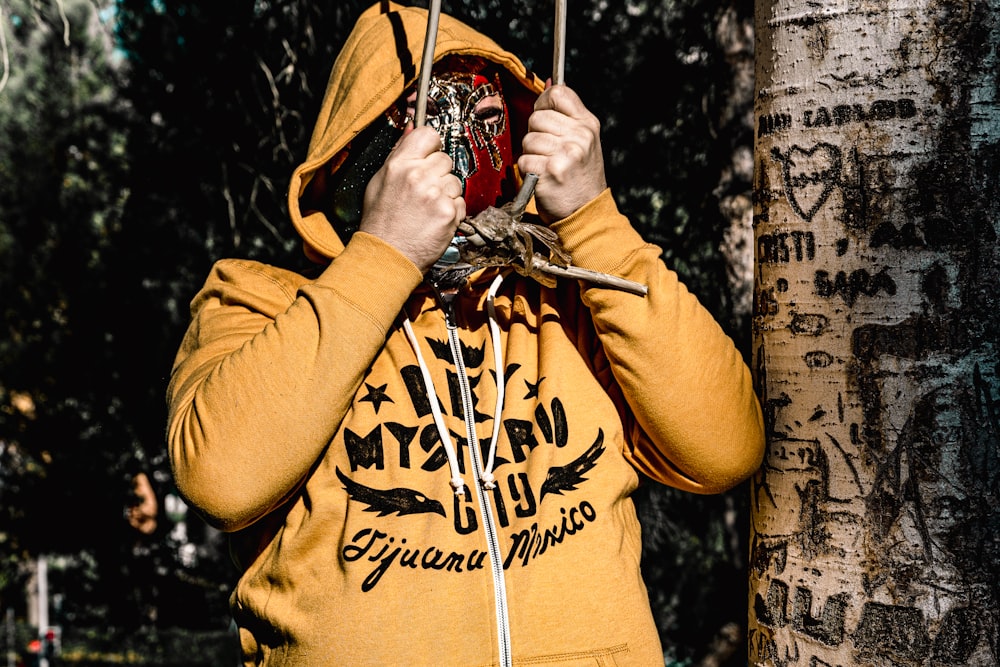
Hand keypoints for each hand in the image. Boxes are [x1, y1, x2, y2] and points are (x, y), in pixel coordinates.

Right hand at [360, 126, 465, 272]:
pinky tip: (435, 220)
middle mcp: (418, 175)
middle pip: (445, 159)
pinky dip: (452, 212)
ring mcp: (436, 194)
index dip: (432, 145)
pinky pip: (461, 203)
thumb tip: (413, 127)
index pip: (428, 134)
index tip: (430, 155)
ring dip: (446, 194)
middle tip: (425, 192)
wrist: (387, 256)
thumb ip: (399, 153)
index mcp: (399, 164)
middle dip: (439, 174)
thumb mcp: (380, 181)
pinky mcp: (449, 213)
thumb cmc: (381, 221)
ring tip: (428, 209)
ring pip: (455, 182)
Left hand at [517, 84, 606, 222]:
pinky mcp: (550, 172)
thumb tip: (548, 83)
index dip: (544, 103)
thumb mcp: (583, 141)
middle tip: (547, 151)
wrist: (586, 212)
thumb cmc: (580, 177)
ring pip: (528, 139)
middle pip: (537, 117)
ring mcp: (565, 154)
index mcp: (588, 124)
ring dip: (531, 154)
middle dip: (535, 134)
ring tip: (546, 166)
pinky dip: (528, 171)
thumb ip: (566, 114)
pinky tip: (541, 178)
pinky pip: (524, 160)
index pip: (559, 93)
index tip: (545, 118)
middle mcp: (579, 136)